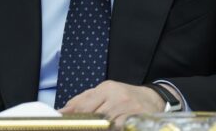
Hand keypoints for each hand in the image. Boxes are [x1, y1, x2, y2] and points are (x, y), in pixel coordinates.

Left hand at [59, 80, 177, 125]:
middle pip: (93, 115)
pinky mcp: (136, 118)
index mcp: (105, 88)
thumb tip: (62, 111)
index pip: (83, 104)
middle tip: (81, 126)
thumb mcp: (104, 93)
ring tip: (100, 126)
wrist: (153, 99)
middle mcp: (116, 95)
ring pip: (105, 123)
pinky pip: (118, 127)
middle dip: (85, 124)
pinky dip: (113, 128)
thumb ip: (82, 100)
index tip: (66, 123)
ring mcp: (127, 107)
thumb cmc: (125, 97)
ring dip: (100, 126)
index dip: (73, 117)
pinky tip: (112, 127)